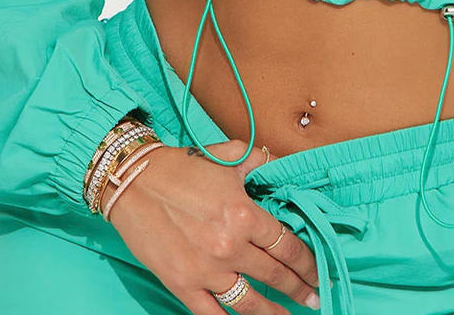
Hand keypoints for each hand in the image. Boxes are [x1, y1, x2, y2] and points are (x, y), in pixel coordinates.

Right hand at [102, 139, 321, 313]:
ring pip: (249, 302)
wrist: (134, 181)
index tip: (318, 272)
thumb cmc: (182, 167)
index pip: (287, 245)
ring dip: (274, 313)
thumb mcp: (228, 154)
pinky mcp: (182, 285)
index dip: (308, 262)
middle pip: (275, 275)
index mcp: (244, 214)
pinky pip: (212, 314)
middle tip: (315, 297)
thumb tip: (285, 163)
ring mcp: (205, 270)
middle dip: (300, 288)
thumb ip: (261, 161)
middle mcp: (229, 246)